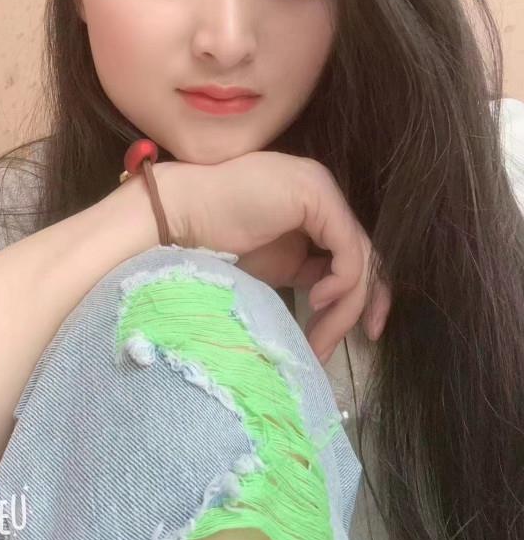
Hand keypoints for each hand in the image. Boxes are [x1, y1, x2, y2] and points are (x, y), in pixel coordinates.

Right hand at [155, 152, 390, 362]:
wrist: (177, 216)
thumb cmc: (213, 242)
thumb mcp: (274, 264)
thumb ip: (309, 273)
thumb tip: (336, 307)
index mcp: (314, 207)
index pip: (354, 252)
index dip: (361, 296)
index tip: (359, 335)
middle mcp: (324, 194)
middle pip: (362, 257)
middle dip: (353, 310)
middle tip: (330, 349)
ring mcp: (322, 190)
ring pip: (359, 258)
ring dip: (343, 308)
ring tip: (318, 340)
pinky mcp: (317, 196)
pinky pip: (348, 250)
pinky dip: (341, 283)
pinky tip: (316, 301)